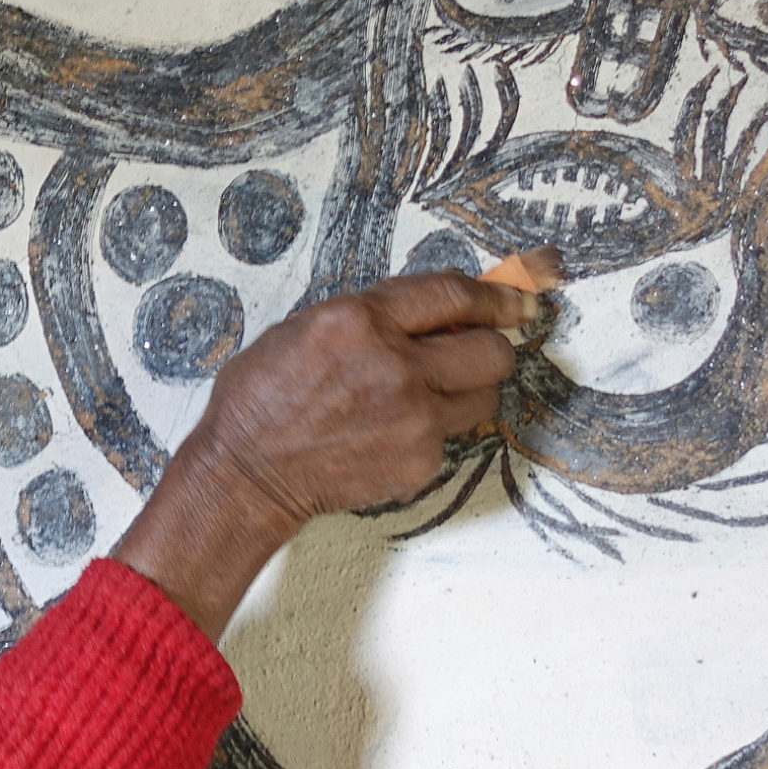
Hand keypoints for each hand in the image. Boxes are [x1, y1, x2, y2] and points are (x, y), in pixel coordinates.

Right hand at [112, 272, 533, 637]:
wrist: (247, 473)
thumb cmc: (264, 396)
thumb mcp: (308, 325)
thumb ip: (375, 313)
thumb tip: (436, 308)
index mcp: (362, 320)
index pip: (455, 295)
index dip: (498, 296)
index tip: (520, 300)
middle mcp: (397, 366)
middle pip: (492, 351)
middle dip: (491, 345)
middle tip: (475, 350)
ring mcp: (414, 419)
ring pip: (485, 397)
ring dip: (467, 390)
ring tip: (428, 395)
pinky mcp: (420, 462)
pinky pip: (453, 436)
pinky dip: (434, 431)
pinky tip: (393, 432)